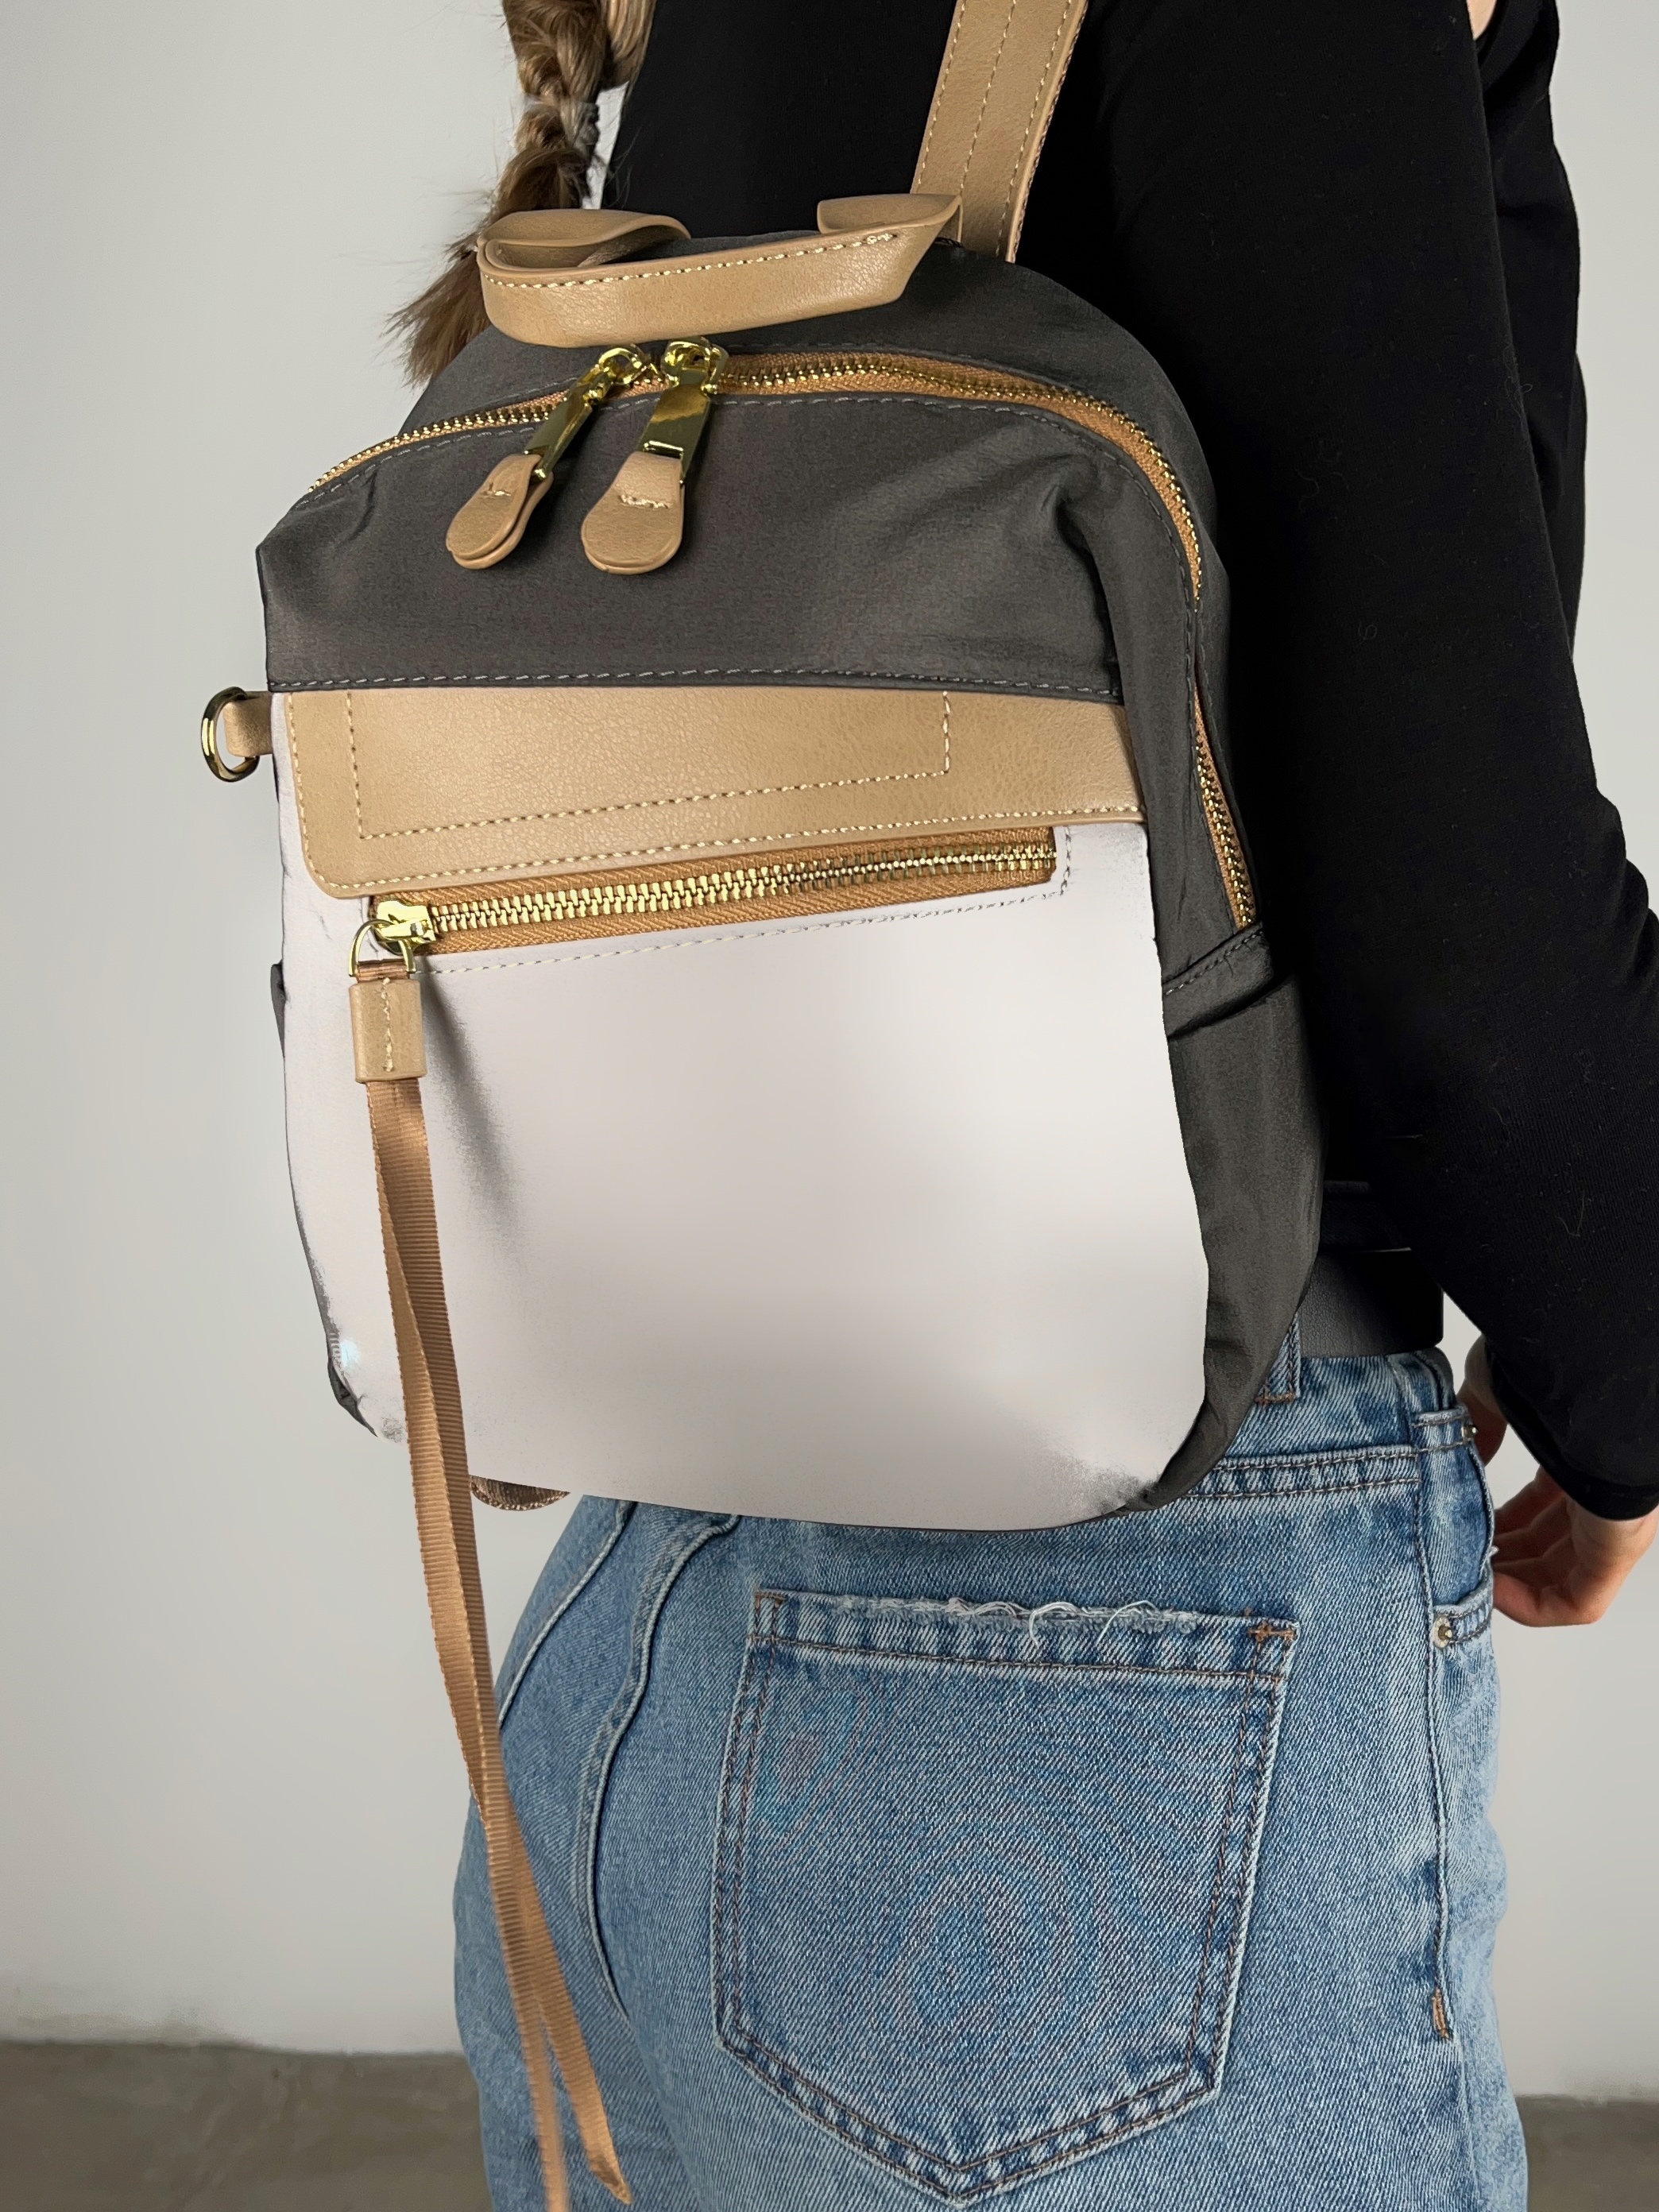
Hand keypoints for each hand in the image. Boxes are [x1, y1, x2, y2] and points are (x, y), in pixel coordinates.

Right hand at [1459, 1338, 1658, 1625]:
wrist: (1588, 1365)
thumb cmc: (1549, 1366)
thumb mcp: (1492, 1395)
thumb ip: (1474, 1426)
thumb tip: (1459, 1452)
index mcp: (1574, 1456)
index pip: (1539, 1506)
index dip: (1498, 1524)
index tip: (1463, 1530)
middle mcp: (1596, 1493)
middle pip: (1547, 1545)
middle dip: (1500, 1558)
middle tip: (1461, 1562)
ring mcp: (1610, 1524)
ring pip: (1562, 1579)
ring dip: (1511, 1588)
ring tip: (1470, 1583)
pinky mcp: (1616, 1549)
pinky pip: (1578, 1601)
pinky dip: (1533, 1607)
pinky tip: (1495, 1595)